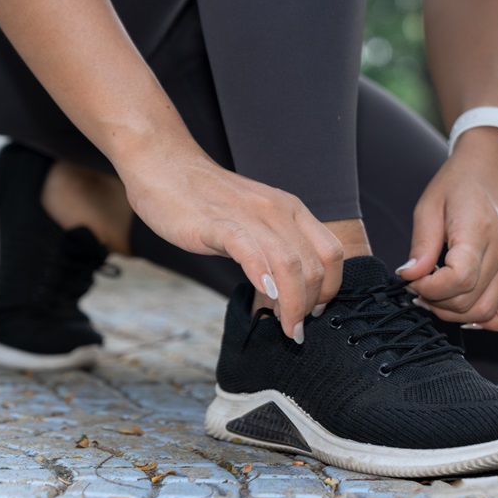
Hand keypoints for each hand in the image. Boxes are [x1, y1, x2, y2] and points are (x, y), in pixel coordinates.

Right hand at [114, 139, 343, 340]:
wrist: (166, 166)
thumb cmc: (208, 200)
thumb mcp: (255, 220)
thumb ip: (274, 247)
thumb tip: (287, 291)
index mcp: (291, 209)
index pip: (331, 253)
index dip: (331, 287)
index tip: (315, 311)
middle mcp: (277, 210)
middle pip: (313, 265)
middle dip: (310, 305)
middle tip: (296, 330)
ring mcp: (248, 215)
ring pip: (288, 262)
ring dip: (292, 303)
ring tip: (286, 328)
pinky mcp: (215, 223)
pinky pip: (246, 247)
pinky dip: (261, 272)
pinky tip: (264, 293)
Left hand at [397, 127, 497, 330]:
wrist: (492, 166)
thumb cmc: (457, 182)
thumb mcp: (429, 205)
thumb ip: (421, 245)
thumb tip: (410, 277)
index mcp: (479, 230)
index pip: (459, 279)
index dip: (430, 289)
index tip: (411, 281)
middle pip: (471, 300)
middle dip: (436, 302)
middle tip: (417, 288)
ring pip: (488, 311)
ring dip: (456, 314)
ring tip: (435, 298)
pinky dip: (492, 320)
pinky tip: (468, 311)